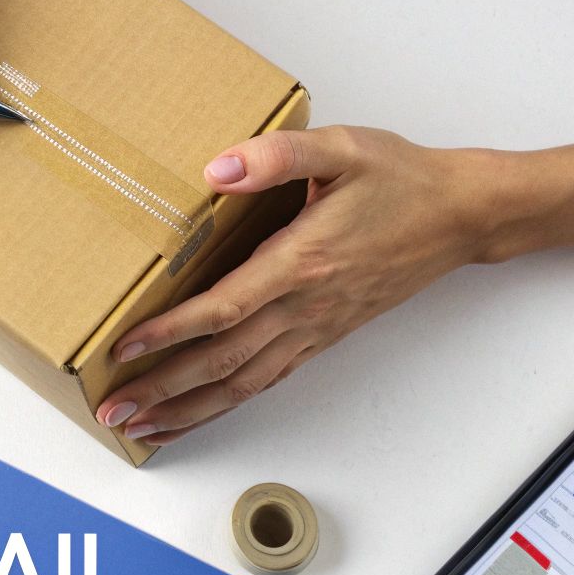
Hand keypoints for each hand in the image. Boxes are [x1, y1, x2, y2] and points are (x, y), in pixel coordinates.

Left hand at [94, 126, 504, 445]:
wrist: (460, 216)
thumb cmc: (400, 180)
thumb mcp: (341, 148)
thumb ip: (276, 155)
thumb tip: (218, 170)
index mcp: (302, 262)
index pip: (223, 309)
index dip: (169, 332)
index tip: (124, 348)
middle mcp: (306, 306)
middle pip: (223, 362)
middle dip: (164, 389)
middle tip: (114, 408)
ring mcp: (317, 328)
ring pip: (245, 384)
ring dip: (190, 410)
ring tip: (143, 426)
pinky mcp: (326, 335)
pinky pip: (270, 379)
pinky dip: (229, 403)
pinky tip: (202, 412)